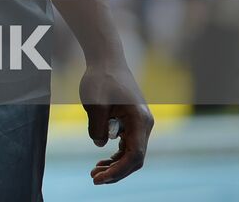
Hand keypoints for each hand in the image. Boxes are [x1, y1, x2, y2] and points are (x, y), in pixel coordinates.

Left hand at [79, 61, 152, 184]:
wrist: (106, 59)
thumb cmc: (100, 77)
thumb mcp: (94, 103)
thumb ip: (97, 127)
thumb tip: (101, 146)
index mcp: (139, 120)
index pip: (134, 155)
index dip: (118, 170)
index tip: (99, 177)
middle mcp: (144, 124)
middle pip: (135, 158)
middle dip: (116, 172)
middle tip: (93, 178)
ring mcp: (140, 123)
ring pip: (131, 153)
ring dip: (115, 165)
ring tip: (95, 172)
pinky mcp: (132, 121)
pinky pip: (128, 145)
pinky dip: (116, 155)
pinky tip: (103, 161)